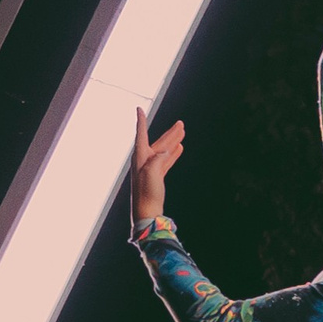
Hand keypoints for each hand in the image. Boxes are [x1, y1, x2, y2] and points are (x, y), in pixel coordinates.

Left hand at [131, 108, 185, 230]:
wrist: (146, 212)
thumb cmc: (146, 193)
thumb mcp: (152, 173)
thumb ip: (159, 159)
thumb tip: (167, 151)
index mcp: (140, 157)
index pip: (141, 134)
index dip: (141, 121)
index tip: (139, 109)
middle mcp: (144, 160)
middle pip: (158, 142)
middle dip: (169, 133)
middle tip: (180, 123)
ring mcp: (151, 169)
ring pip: (164, 150)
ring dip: (173, 141)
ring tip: (182, 132)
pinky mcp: (157, 177)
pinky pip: (166, 161)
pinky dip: (173, 154)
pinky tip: (179, 148)